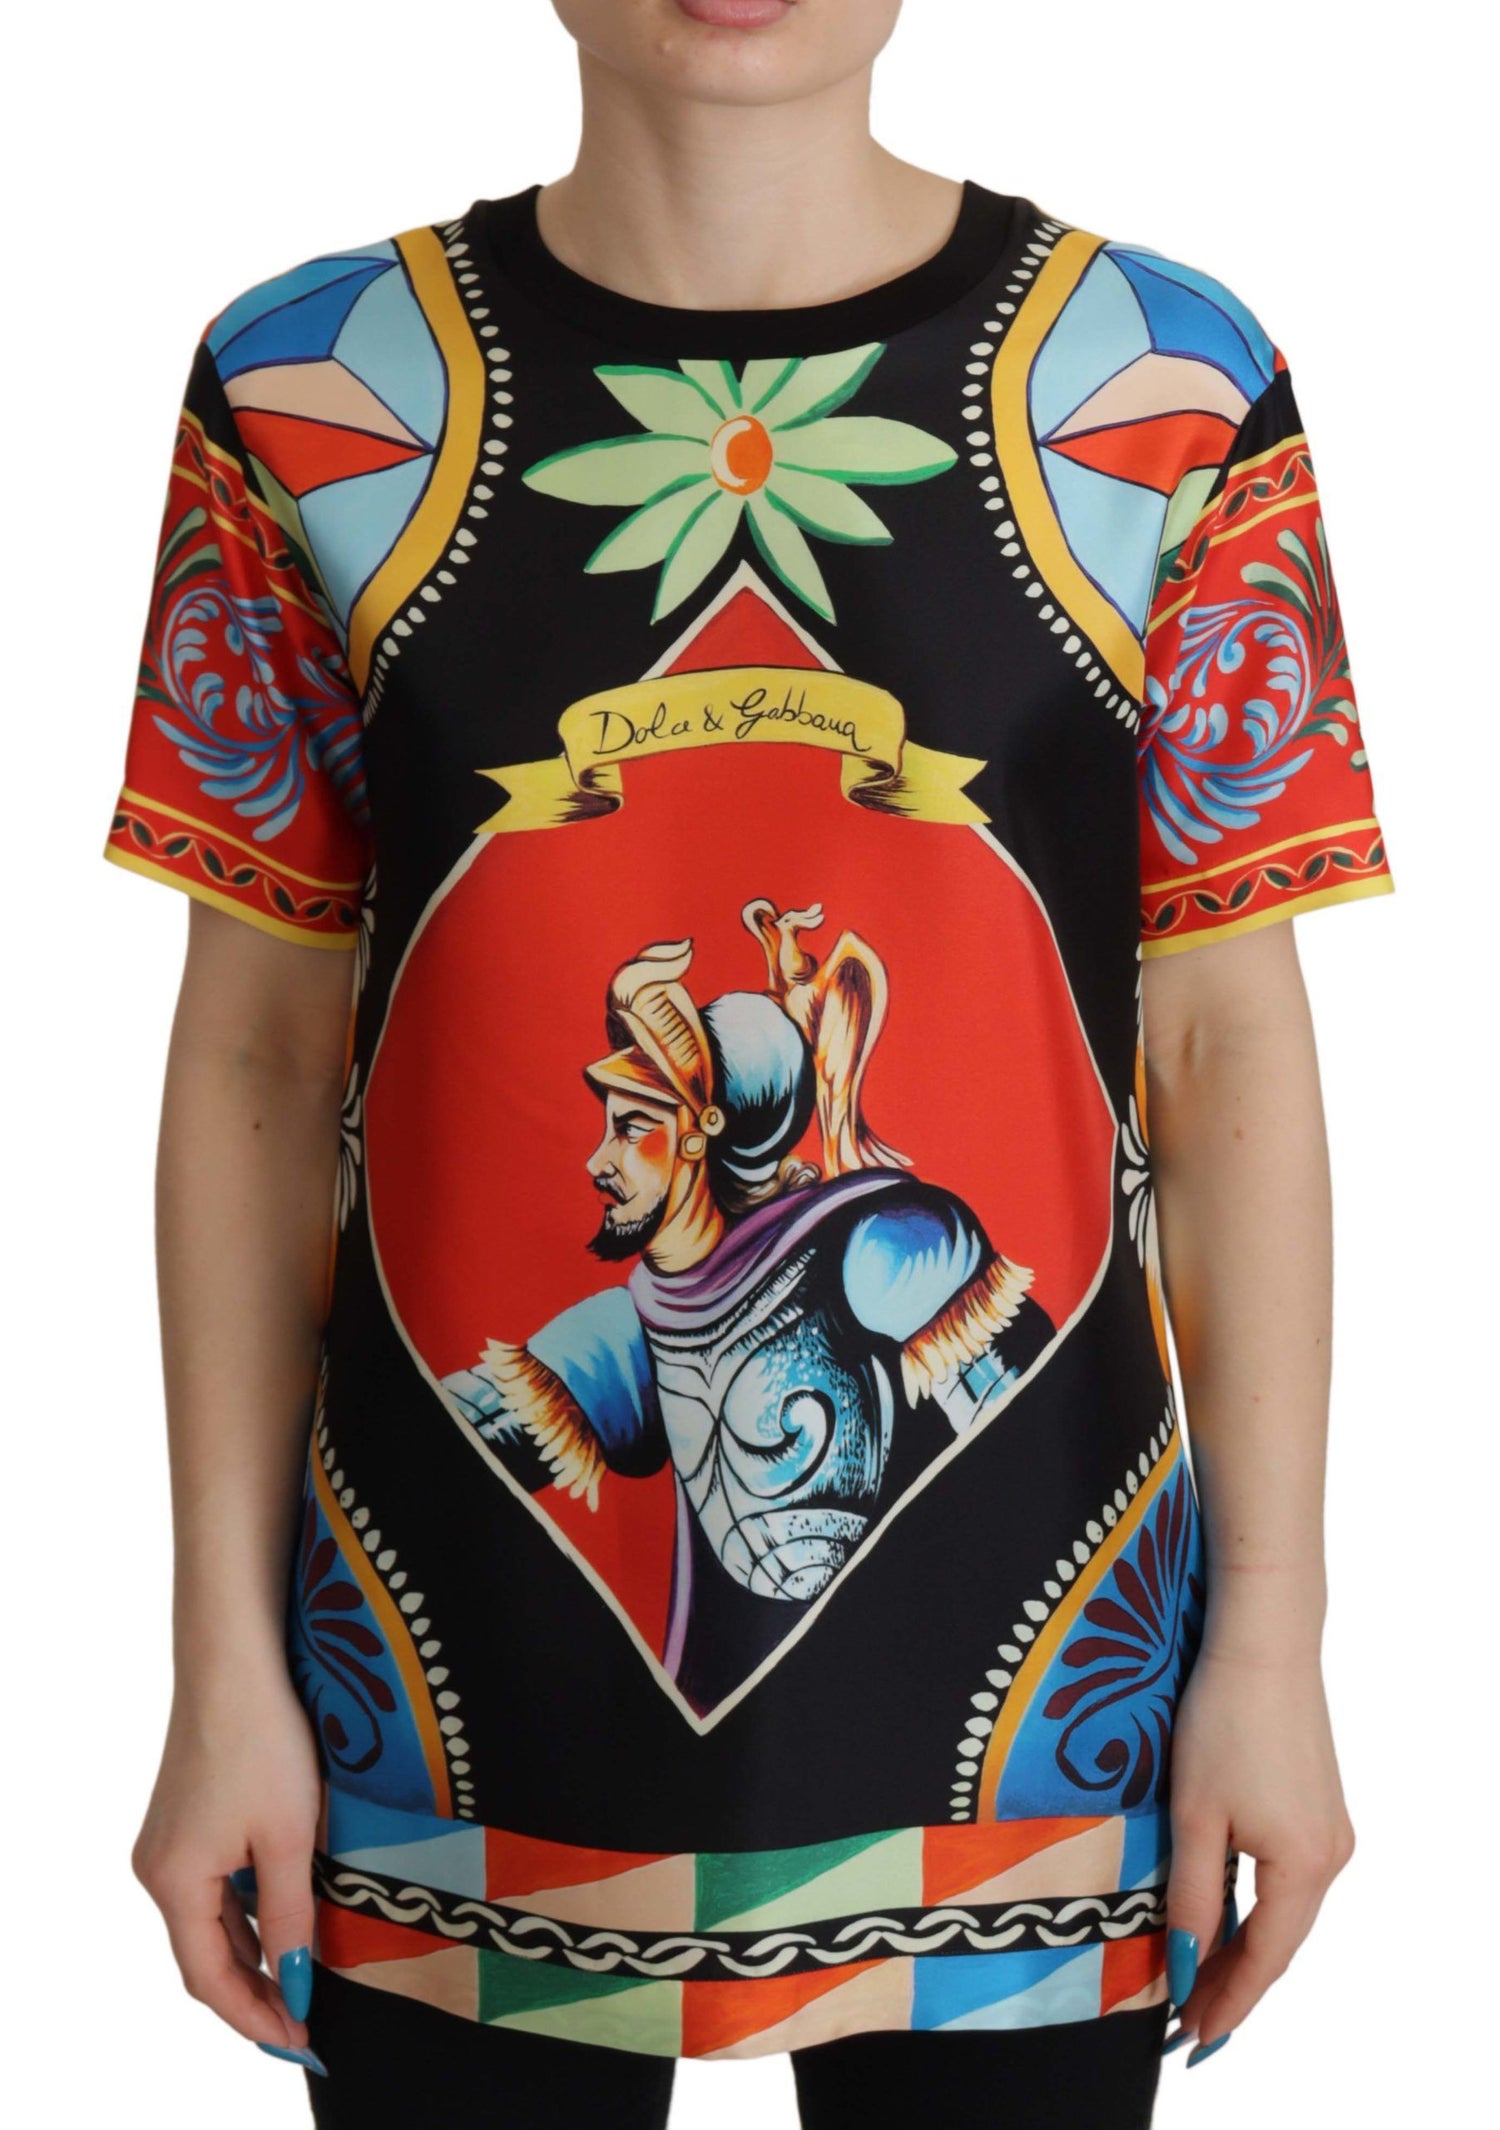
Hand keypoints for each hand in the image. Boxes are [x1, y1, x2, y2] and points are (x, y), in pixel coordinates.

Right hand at [132, 1658, 323, 2063]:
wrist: (233, 1661)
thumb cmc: (264, 1741)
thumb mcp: (288, 1837)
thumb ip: (288, 1916)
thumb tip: (292, 1983)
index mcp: (174, 1882)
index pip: (209, 1979)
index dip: (253, 2016)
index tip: (298, 2041)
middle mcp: (156, 1870)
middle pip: (202, 1955)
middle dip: (251, 1993)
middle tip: (302, 2023)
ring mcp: (165, 1843)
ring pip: (206, 1921)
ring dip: (249, 1954)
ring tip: (296, 1983)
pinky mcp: (182, 1819)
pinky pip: (209, 1886)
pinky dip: (242, 1914)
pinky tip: (278, 1920)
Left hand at [1164, 1637, 1354, 2062]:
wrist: (1264, 1642)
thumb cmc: (1224, 1721)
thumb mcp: (1195, 1816)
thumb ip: (1194, 1897)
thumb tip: (1190, 1964)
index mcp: (1305, 1867)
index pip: (1265, 1960)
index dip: (1228, 2002)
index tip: (1192, 2038)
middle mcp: (1331, 1857)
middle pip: (1280, 1940)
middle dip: (1235, 1982)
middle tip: (1188, 2022)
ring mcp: (1331, 1830)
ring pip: (1285, 1910)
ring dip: (1246, 1945)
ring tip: (1202, 1979)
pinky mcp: (1319, 1805)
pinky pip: (1288, 1877)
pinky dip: (1258, 1906)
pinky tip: (1229, 1917)